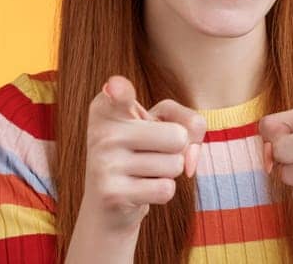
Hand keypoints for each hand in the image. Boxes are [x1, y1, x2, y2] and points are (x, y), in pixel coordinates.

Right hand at [80, 75, 206, 232]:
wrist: (107, 205)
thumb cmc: (143, 152)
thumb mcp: (165, 123)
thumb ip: (190, 123)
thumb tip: (190, 162)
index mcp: (108, 108)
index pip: (120, 94)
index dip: (120, 90)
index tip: (115, 86)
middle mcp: (102, 132)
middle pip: (178, 137)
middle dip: (176, 150)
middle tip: (150, 154)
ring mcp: (103, 164)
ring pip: (175, 165)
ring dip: (167, 173)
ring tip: (142, 173)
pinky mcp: (111, 194)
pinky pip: (166, 189)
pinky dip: (161, 192)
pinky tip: (139, 190)